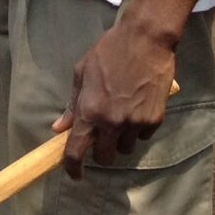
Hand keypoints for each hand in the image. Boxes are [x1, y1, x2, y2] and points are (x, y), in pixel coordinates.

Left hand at [51, 14, 177, 179]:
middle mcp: (112, 122)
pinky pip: (143, 136)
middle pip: (105, 157)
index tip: (74, 174)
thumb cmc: (108, 52)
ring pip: (125, 149)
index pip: (77, 151)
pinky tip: (136, 108)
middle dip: (100, 151)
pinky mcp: (155, 120)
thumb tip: (59, 127)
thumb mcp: (82, 73)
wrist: (145, 40)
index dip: (73, 168)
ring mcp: (135, 123)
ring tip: (120, 116)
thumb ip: (72, 104)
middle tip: (100, 136)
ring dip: (120, 140)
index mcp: (90, 111)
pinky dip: (138, 129)